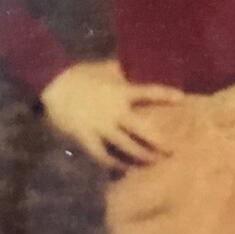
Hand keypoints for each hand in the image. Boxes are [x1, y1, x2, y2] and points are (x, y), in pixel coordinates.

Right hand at [39, 59, 184, 168]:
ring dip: (141, 156)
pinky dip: (113, 163)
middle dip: (159, 142)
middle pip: (142, 130)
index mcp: (120, 92)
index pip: (148, 92)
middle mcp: (115, 112)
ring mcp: (101, 127)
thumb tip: (136, 65)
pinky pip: (103, 155)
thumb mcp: (103, 69)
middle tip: (172, 151)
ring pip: (126, 146)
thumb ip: (121, 71)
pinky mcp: (87, 138)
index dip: (165, 95)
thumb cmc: (79, 75)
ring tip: (152, 163)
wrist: (53, 85)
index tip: (182, 99)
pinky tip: (122, 168)